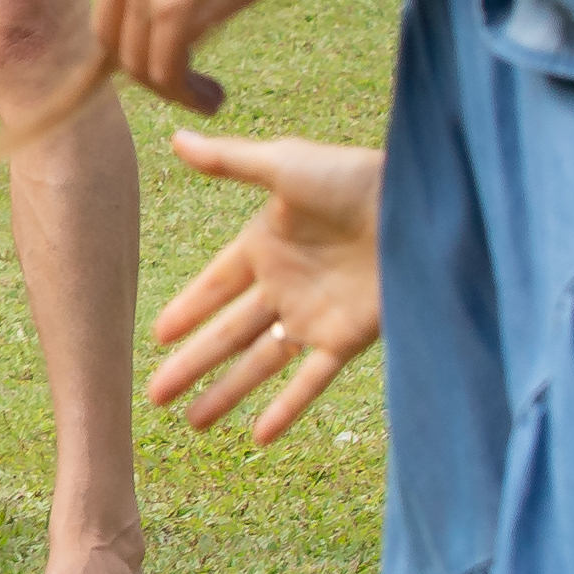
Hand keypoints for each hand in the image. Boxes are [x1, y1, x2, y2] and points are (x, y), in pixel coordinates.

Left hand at [91, 0, 366, 104]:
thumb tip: (191, 4)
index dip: (134, 35)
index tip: (167, 53)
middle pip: (112, 33)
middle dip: (145, 68)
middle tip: (182, 84)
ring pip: (136, 59)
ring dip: (170, 88)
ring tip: (206, 97)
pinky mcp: (171, 4)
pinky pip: (164, 67)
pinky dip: (186, 94)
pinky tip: (212, 98)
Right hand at [146, 131, 382, 441]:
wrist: (419, 204)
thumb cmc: (354, 177)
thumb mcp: (284, 165)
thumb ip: (229, 162)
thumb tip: (174, 137)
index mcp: (265, 244)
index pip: (214, 287)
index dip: (186, 311)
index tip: (156, 338)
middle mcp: (285, 285)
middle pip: (227, 334)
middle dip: (191, 365)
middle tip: (155, 396)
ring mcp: (314, 315)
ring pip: (260, 363)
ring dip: (227, 392)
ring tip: (194, 422)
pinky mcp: (347, 338)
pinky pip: (310, 380)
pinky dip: (286, 407)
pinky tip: (260, 435)